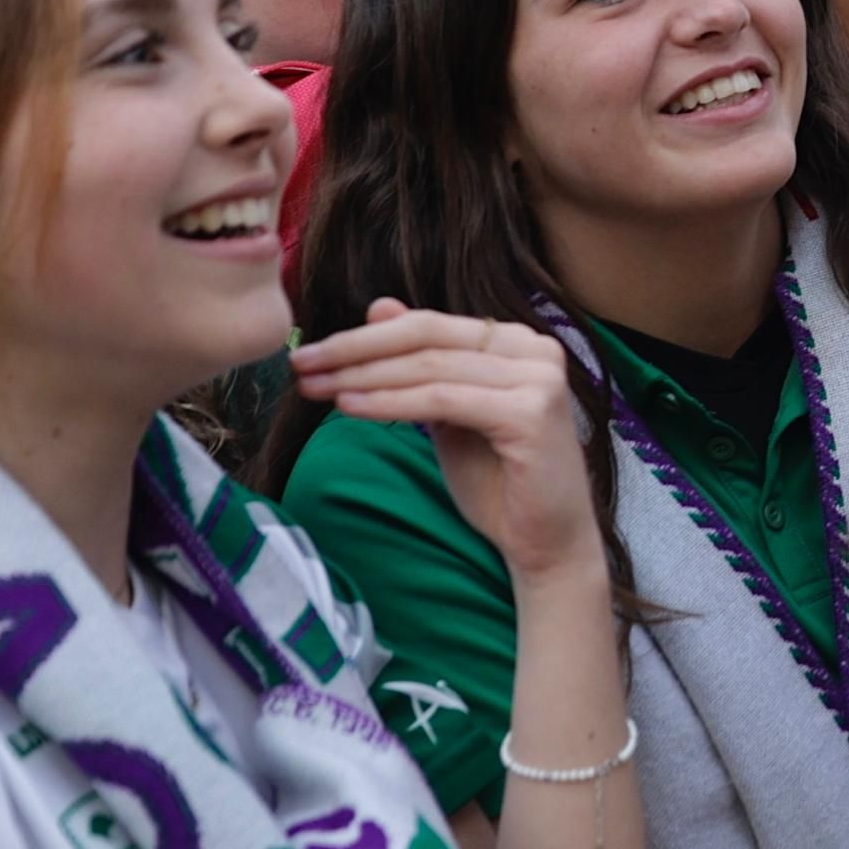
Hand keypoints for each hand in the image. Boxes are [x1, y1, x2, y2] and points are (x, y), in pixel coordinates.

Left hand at [289, 307, 603, 588]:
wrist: (546, 542)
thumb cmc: (498, 482)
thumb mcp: (448, 413)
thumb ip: (421, 363)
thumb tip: (379, 306)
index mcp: (517, 342)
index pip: (428, 325)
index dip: (365, 335)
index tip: (312, 353)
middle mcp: (536, 349)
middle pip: (427, 337)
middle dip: (356, 349)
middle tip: (302, 364)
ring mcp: (538, 378)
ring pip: (430, 367)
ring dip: (364, 376)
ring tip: (316, 388)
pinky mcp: (532, 413)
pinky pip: (442, 400)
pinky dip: (390, 402)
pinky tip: (350, 408)